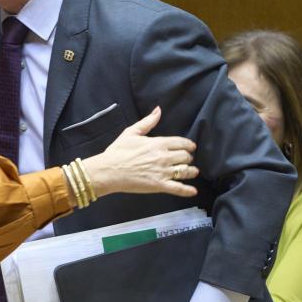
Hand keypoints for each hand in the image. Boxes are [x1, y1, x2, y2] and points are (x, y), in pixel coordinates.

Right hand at [82, 106, 198, 197]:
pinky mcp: (159, 185)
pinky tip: (193, 191)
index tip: (191, 147)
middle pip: (185, 157)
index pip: (181, 143)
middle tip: (187, 159)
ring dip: (191, 171)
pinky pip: (178, 188)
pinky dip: (187, 190)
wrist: (108, 171)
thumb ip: (147, 122)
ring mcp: (163, 172)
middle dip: (188, 157)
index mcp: (158, 143)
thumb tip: (158, 110)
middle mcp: (164, 157)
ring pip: (185, 171)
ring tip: (193, 172)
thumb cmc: (118, 151)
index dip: (188, 145)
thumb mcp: (131, 132)